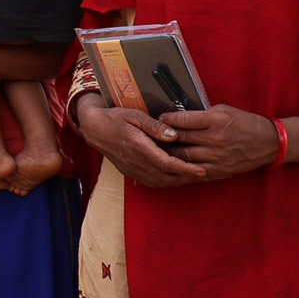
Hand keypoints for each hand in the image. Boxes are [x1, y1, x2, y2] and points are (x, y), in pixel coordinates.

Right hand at [75, 95, 206, 188]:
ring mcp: (131, 169)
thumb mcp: (135, 115)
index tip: (201, 170)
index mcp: (137, 146)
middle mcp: (134, 161)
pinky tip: (176, 177)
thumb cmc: (115, 118)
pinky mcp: (130, 172)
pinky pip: (152, 182)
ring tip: (194, 177)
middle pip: (166, 177)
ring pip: (160, 182)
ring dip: (178, 181)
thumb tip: (174, 135)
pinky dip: (167, 182)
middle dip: (187, 178)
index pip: (166, 163)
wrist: (94, 128)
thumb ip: (155, 126)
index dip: (185, 168)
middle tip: (205, 174)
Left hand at [157, 104, 279, 180]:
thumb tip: (175, 118)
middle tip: (151, 135)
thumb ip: (200, 115)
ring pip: (182, 156)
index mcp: (216, 120)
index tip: (159, 119)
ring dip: (168, 153)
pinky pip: (193, 170)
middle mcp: (215, 138)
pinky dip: (181, 167)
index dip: (166, 120)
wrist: (269, 142)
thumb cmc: (244, 123)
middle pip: (179, 139)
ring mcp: (217, 156)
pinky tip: (171, 164)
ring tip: (157, 149)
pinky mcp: (219, 170)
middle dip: (162, 137)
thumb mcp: (223, 110)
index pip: (181, 120)